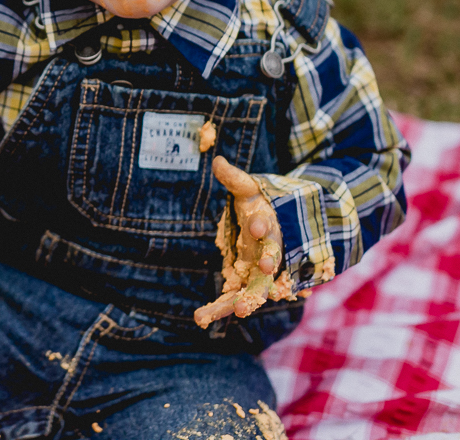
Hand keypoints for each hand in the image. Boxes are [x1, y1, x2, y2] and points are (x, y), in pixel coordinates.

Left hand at [194, 156, 283, 327]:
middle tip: (246, 302)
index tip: (257, 228)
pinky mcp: (249, 281)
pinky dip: (219, 307)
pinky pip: (235, 296)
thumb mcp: (249, 189)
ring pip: (251, 292)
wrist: (277, 227)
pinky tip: (200, 318)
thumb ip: (234, 178)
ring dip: (233, 304)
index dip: (265, 229)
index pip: (271, 232)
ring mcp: (261, 272)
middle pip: (267, 272)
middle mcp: (270, 255)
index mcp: (271, 231)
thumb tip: (217, 160)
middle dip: (256, 288)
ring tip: (207, 316)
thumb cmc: (260, 206)